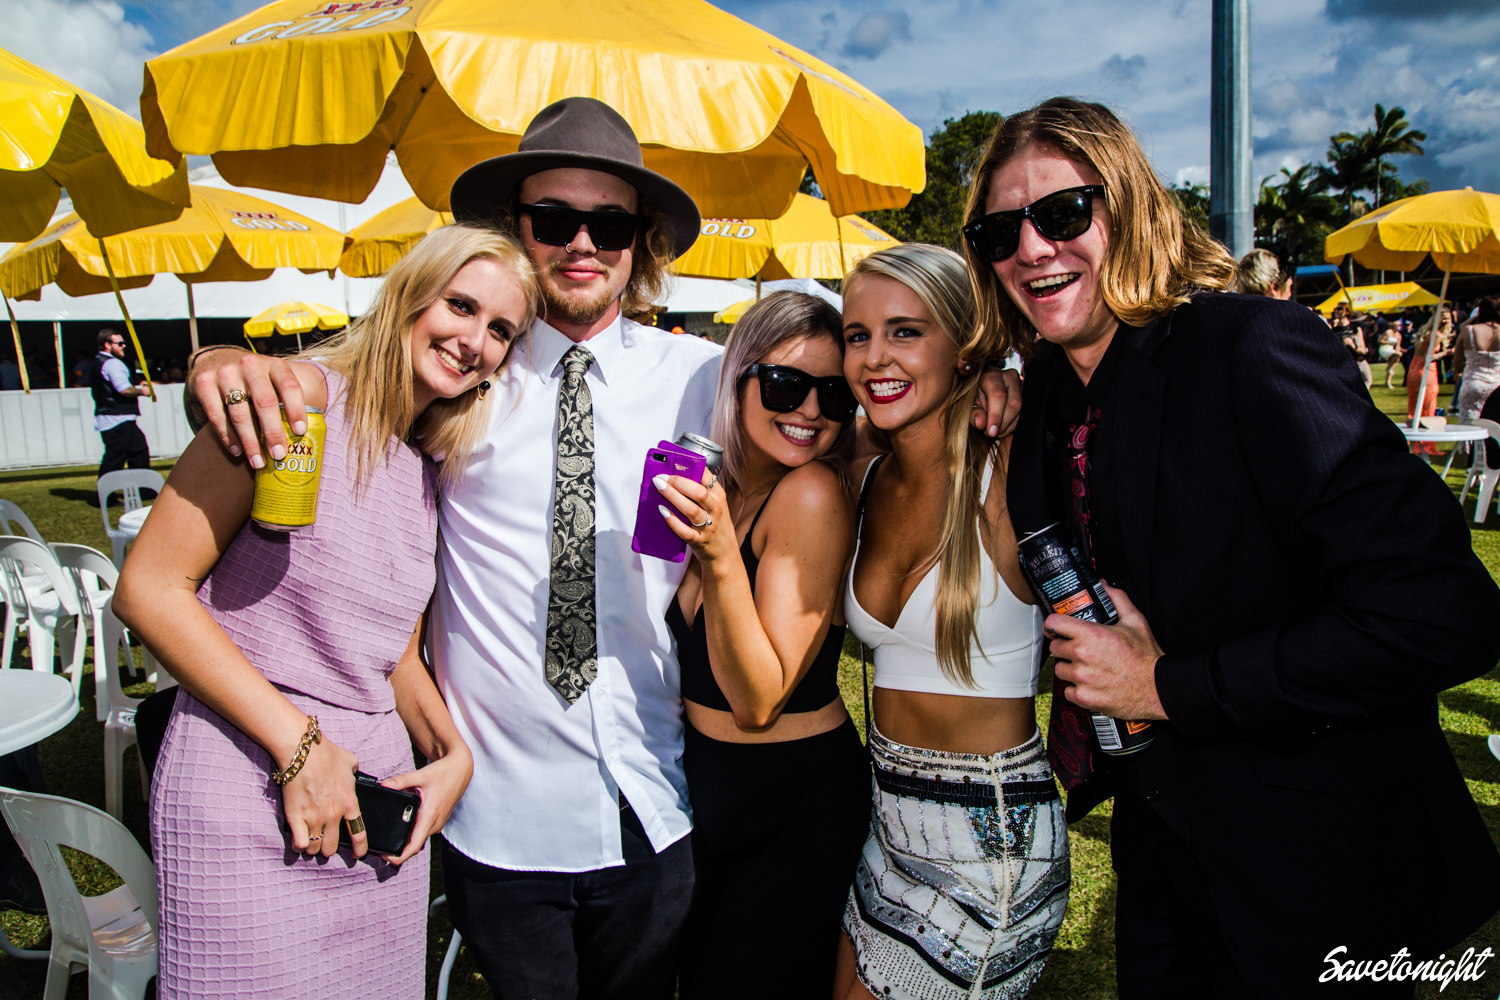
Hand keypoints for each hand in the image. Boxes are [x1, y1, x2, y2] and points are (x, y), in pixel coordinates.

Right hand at [189, 351, 306, 467]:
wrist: (214, 359)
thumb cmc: (252, 379)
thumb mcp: (270, 378)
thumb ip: (283, 399)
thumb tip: (303, 438)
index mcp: (273, 364)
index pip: (289, 385)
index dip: (296, 409)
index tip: (300, 432)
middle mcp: (250, 365)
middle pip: (264, 402)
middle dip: (273, 432)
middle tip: (279, 455)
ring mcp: (225, 373)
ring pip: (240, 413)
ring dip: (250, 441)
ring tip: (258, 462)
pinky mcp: (204, 383)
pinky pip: (217, 416)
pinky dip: (228, 436)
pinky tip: (237, 451)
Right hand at [280, 735, 365, 858]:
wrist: (303, 752)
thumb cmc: (326, 754)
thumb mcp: (350, 762)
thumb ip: (355, 773)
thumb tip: (356, 774)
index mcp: (350, 803)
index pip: (359, 834)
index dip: (360, 849)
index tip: (358, 855)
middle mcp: (334, 815)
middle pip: (332, 847)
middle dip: (329, 849)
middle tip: (324, 844)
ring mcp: (314, 818)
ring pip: (314, 848)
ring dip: (312, 847)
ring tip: (310, 842)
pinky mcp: (296, 818)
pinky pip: (299, 844)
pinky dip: (298, 846)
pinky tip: (298, 841)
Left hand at [378, 748, 473, 864]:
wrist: (461, 770)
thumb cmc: (443, 773)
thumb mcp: (421, 775)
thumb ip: (400, 781)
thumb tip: (383, 785)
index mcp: (429, 816)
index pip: (414, 846)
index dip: (399, 856)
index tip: (385, 857)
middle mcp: (434, 824)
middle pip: (414, 846)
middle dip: (398, 850)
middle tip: (380, 846)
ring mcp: (437, 824)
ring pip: (419, 839)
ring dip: (406, 841)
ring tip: (389, 835)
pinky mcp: (438, 821)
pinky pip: (423, 832)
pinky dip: (413, 832)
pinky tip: (404, 824)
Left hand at [655, 469, 739, 566]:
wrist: (724, 553)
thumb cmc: (715, 525)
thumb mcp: (714, 505)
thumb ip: (698, 491)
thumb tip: (673, 476)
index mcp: (718, 496)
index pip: (707, 477)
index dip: (690, 468)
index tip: (675, 463)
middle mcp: (715, 510)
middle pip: (699, 493)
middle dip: (679, 483)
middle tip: (663, 478)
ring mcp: (708, 526)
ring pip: (691, 510)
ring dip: (674, 498)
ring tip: (660, 488)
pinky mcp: (699, 541)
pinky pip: (686, 532)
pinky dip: (674, 522)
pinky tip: (663, 512)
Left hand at [972, 366, 1021, 437]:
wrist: (982, 388)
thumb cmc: (974, 397)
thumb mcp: (969, 405)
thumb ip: (973, 414)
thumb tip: (981, 424)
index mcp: (991, 375)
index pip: (998, 395)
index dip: (995, 416)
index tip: (991, 432)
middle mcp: (1009, 376)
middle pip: (1014, 403)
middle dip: (1004, 423)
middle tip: (992, 433)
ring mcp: (1021, 383)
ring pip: (1022, 409)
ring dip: (1009, 426)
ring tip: (995, 431)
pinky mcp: (1026, 392)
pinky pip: (1025, 412)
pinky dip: (1014, 424)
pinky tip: (1004, 427)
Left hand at [1047, 584, 1167, 720]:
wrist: (1156, 689)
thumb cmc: (1146, 657)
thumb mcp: (1135, 621)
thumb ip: (1117, 599)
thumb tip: (1105, 586)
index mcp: (1090, 634)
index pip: (1054, 623)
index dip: (1054, 624)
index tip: (1056, 628)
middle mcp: (1081, 655)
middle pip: (1055, 647)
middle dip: (1064, 646)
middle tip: (1078, 650)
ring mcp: (1081, 678)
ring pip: (1059, 669)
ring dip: (1069, 668)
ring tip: (1086, 668)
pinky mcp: (1083, 697)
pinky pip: (1067, 690)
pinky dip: (1076, 688)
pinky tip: (1089, 684)